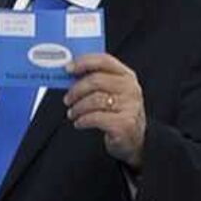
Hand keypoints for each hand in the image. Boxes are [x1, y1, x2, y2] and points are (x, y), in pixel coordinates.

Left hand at [64, 53, 146, 169]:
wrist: (134, 139)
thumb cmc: (118, 113)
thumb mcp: (112, 92)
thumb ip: (96, 80)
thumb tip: (70, 74)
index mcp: (127, 76)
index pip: (104, 60)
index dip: (84, 62)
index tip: (68, 68)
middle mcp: (131, 88)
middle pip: (96, 81)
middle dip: (76, 90)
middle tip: (67, 99)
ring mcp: (130, 106)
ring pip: (94, 100)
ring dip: (77, 107)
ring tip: (72, 113)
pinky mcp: (125, 123)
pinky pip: (96, 118)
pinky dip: (82, 120)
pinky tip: (79, 123)